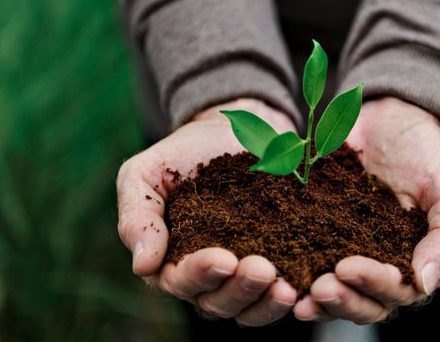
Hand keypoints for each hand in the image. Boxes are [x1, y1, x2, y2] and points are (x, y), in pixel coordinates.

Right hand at [117, 99, 298, 325]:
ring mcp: (239, 274)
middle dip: (238, 290)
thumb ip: (137, 216)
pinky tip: (302, 288)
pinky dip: (288, 298)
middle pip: (216, 302)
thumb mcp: (145, 174)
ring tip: (285, 287)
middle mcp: (204, 276)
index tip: (223, 258)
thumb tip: (143, 266)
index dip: (200, 274)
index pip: (179, 280)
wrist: (229, 131)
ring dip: (265, 303)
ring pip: (248, 308)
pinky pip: (277, 295)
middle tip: (261, 269)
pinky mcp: (273, 264)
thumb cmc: (180, 155)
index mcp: (168, 259)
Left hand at [293, 97, 439, 323]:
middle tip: (318, 287)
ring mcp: (339, 252)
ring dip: (312, 298)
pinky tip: (273, 270)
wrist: (384, 122)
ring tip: (293, 294)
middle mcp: (373, 267)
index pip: (395, 291)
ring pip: (328, 290)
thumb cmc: (425, 156)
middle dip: (339, 299)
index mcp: (410, 265)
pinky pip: (298, 258)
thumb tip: (424, 282)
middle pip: (358, 301)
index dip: (372, 285)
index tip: (347, 268)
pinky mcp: (310, 234)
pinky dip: (288, 268)